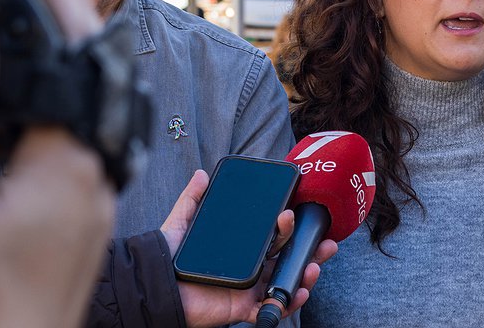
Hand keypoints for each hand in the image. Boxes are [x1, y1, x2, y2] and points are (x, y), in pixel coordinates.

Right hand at [0, 0, 113, 327]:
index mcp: (71, 153)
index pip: (71, 45)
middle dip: (65, 9)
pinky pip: (84, 137)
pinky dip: (62, 100)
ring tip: (33, 12)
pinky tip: (34, 94)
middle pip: (94, 67)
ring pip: (94, 102)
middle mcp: (99, 167)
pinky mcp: (86, 215)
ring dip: (68, 53)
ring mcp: (97, 193)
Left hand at [161, 170, 338, 327]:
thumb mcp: (182, 222)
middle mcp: (250, 268)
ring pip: (286, 283)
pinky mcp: (244, 307)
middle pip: (288, 260)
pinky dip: (288, 303)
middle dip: (311, 252)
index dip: (290, 228)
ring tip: (313, 267)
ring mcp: (250, 288)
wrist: (157, 286)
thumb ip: (192, 199)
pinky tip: (297, 292)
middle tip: (326, 244)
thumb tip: (202, 174)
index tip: (297, 214)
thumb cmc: (168, 258)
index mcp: (242, 248)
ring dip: (305, 275)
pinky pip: (271, 309)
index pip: (273, 238)